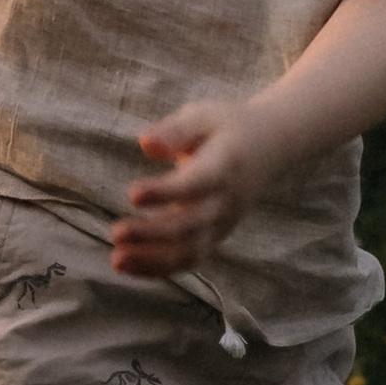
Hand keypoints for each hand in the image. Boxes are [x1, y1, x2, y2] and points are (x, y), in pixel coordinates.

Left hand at [112, 97, 276, 277]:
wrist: (269, 146)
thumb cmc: (226, 127)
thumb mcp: (203, 115)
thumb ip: (175, 130)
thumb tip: (145, 143)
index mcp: (225, 164)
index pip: (197, 183)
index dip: (166, 192)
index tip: (133, 194)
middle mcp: (226, 200)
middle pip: (192, 225)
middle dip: (153, 233)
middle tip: (116, 232)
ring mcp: (222, 223)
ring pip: (191, 251)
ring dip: (153, 260)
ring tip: (117, 258)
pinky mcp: (215, 237)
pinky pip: (189, 260)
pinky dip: (158, 268)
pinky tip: (126, 265)